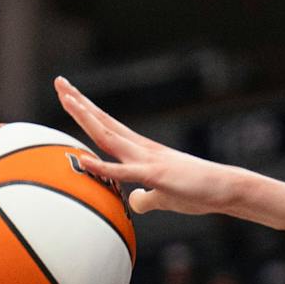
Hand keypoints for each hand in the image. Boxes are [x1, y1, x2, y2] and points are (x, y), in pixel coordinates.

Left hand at [53, 77, 284, 223]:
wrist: (225, 189)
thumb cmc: (197, 193)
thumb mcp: (164, 198)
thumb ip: (145, 198)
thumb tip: (132, 201)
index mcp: (140, 151)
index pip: (107, 126)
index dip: (86, 111)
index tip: (69, 95)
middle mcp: (140, 148)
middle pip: (103, 122)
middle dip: (79, 103)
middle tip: (59, 82)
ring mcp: (146, 159)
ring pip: (109, 136)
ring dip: (85, 118)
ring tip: (67, 99)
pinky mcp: (155, 175)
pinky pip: (122, 171)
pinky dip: (101, 167)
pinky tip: (83, 161)